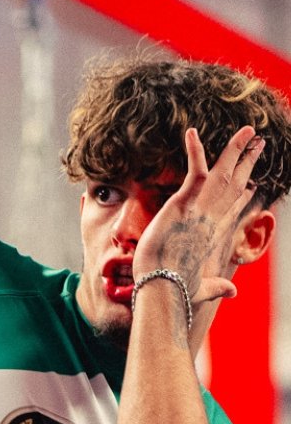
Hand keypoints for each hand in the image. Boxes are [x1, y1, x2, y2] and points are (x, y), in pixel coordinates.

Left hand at [134, 125, 264, 304]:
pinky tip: (191, 131)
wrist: (163, 288)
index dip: (241, 195)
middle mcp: (212, 218)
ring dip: (236, 150)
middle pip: (235, 185)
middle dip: (248, 163)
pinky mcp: (184, 202)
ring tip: (248, 130)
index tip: (251, 184)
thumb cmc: (178, 292)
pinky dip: (194, 150)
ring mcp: (200, 208)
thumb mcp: (202, 289)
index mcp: (213, 236)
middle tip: (259, 145)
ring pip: (224, 172)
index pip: (230, 210)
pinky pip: (194, 170)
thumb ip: (217, 288)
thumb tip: (232, 292)